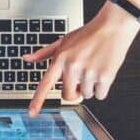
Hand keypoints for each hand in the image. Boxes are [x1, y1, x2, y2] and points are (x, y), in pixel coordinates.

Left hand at [23, 2, 139, 115]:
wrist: (113, 27)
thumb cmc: (88, 34)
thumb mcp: (63, 41)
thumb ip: (44, 53)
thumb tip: (27, 58)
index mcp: (60, 59)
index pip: (45, 84)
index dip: (37, 100)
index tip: (32, 113)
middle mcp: (72, 67)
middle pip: (68, 96)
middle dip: (75, 90)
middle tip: (81, 76)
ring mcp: (88, 73)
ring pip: (86, 95)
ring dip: (90, 87)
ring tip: (94, 68)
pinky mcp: (104, 77)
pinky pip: (100, 95)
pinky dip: (102, 88)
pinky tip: (103, 72)